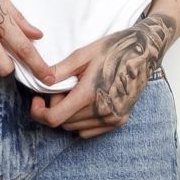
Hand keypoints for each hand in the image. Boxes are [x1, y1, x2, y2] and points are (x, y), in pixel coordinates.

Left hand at [30, 15, 173, 137]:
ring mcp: (112, 118)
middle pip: (64, 122)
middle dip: (56, 106)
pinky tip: (86, 101)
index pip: (54, 118)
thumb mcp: (83, 54)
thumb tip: (41, 81)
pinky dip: (81, 120)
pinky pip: (89, 131)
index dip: (39, 112)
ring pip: (75, 128)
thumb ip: (60, 71)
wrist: (143, 51)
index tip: (37, 100)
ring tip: (75, 91)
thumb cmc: (112, 49)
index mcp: (90, 94)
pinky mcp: (119, 121)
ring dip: (69, 113)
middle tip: (62, 87)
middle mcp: (102, 111)